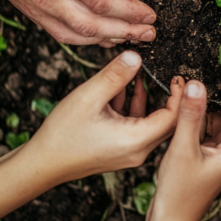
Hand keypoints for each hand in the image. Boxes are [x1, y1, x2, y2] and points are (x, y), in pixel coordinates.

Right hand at [28, 52, 182, 183]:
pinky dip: (133, 107)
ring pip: (150, 122)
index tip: (177, 76)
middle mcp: (138, 151)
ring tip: (140, 74)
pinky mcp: (120, 150)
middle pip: (167, 122)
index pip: (174, 118)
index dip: (180, 95)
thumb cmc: (62, 136)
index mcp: (136, 141)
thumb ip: (115, 75)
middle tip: (168, 74)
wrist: (40, 164)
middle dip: (168, 96)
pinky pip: (136, 126)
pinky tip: (123, 88)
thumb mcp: (89, 97)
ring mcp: (129, 152)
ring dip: (147, 98)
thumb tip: (136, 55)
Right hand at [149, 80, 220, 220]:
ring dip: (215, 112)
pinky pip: (208, 134)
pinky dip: (202, 122)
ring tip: (204, 92)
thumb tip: (198, 86)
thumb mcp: (184, 148)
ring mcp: (216, 157)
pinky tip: (191, 111)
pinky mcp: (202, 158)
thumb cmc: (180, 195)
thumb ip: (191, 116)